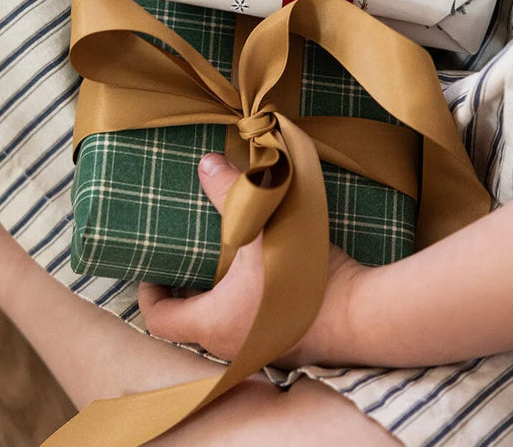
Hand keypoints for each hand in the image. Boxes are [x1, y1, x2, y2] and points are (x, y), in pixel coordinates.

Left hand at [138, 153, 364, 366]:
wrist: (363, 311)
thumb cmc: (302, 274)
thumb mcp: (260, 225)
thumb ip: (230, 191)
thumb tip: (206, 163)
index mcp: (212, 323)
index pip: (159, 319)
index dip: (148, 292)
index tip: (151, 267)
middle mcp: (229, 346)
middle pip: (188, 323)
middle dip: (183, 291)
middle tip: (182, 258)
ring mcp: (259, 350)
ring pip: (219, 326)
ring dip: (214, 298)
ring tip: (216, 262)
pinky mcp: (285, 344)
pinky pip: (248, 327)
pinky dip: (242, 305)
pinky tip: (256, 276)